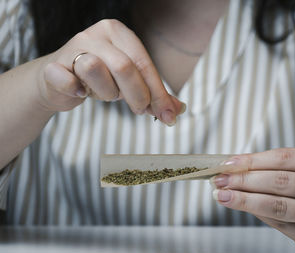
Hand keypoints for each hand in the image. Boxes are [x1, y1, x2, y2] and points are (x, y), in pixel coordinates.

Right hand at [37, 19, 183, 124]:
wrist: (58, 80)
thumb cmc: (100, 79)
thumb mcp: (130, 83)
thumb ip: (154, 94)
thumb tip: (178, 111)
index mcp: (118, 32)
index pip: (143, 62)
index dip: (158, 92)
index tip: (168, 115)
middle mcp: (96, 34)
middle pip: (124, 67)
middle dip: (138, 96)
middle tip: (139, 110)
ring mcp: (72, 47)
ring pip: (95, 70)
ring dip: (106, 92)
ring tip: (105, 94)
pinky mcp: (53, 66)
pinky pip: (67, 80)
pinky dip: (75, 90)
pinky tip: (78, 91)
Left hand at [211, 148, 294, 252]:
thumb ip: (279, 170)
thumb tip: (236, 168)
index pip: (285, 157)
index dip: (253, 160)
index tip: (228, 163)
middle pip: (280, 181)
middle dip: (244, 179)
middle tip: (220, 180)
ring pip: (279, 205)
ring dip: (245, 199)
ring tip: (223, 195)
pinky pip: (282, 223)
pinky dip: (258, 213)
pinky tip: (242, 207)